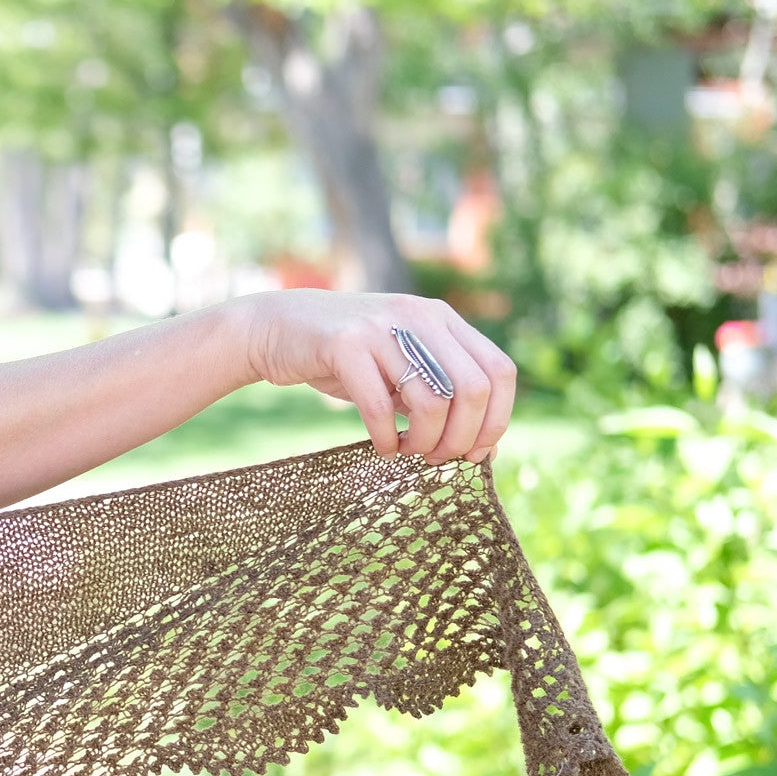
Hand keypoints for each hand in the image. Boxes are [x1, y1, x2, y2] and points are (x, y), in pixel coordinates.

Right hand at [236, 290, 516, 464]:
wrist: (277, 328)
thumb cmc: (345, 359)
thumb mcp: (399, 369)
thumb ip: (439, 395)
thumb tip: (486, 452)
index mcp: (441, 319)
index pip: (499, 371)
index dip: (496, 419)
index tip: (475, 453)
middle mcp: (418, 317)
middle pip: (473, 389)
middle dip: (461, 437)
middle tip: (436, 458)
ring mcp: (382, 328)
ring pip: (433, 401)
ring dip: (425, 441)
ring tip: (407, 452)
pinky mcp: (344, 345)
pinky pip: (380, 406)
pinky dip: (385, 439)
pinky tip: (380, 448)